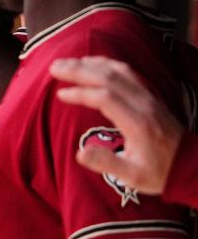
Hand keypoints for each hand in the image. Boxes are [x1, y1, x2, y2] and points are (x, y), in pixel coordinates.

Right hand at [50, 56, 183, 195]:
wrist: (188, 165)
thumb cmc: (158, 172)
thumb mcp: (132, 176)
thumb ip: (106, 163)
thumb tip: (79, 153)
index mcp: (137, 123)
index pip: (106, 98)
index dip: (81, 93)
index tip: (61, 95)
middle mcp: (143, 105)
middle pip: (109, 78)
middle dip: (79, 70)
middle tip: (54, 68)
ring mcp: (148, 97)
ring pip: (118, 71)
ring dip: (91, 64)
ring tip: (67, 62)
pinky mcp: (149, 95)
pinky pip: (127, 72)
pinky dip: (106, 64)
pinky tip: (92, 63)